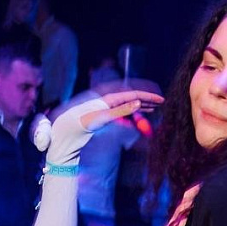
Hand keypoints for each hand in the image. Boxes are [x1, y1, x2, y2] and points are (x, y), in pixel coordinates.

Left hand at [47, 88, 163, 165]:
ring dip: (140, 106)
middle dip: (146, 100)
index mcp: (109, 97)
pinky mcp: (103, 115)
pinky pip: (121, 112)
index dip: (148, 96)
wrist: (66, 131)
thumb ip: (121, 110)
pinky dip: (131, 114)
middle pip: (131, 97)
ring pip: (127, 104)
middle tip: (160, 103)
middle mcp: (108, 100)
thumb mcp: (103, 117)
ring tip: (153, 109)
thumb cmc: (82, 124)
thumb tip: (138, 103)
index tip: (160, 99)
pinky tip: (138, 117)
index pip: (133, 94)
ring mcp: (106, 107)